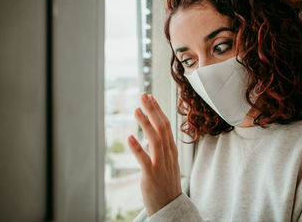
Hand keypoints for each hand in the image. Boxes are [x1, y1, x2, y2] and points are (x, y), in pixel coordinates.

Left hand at [127, 93, 181, 216]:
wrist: (170, 207)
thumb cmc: (166, 184)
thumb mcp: (168, 163)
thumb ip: (161, 148)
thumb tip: (150, 134)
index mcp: (171, 151)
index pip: (166, 125)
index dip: (158, 110)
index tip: (151, 98)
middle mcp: (168, 155)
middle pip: (162, 128)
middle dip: (153, 110)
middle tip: (144, 95)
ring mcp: (161, 165)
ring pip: (155, 140)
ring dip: (146, 123)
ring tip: (136, 110)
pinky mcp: (152, 176)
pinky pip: (144, 160)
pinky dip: (138, 147)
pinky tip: (130, 137)